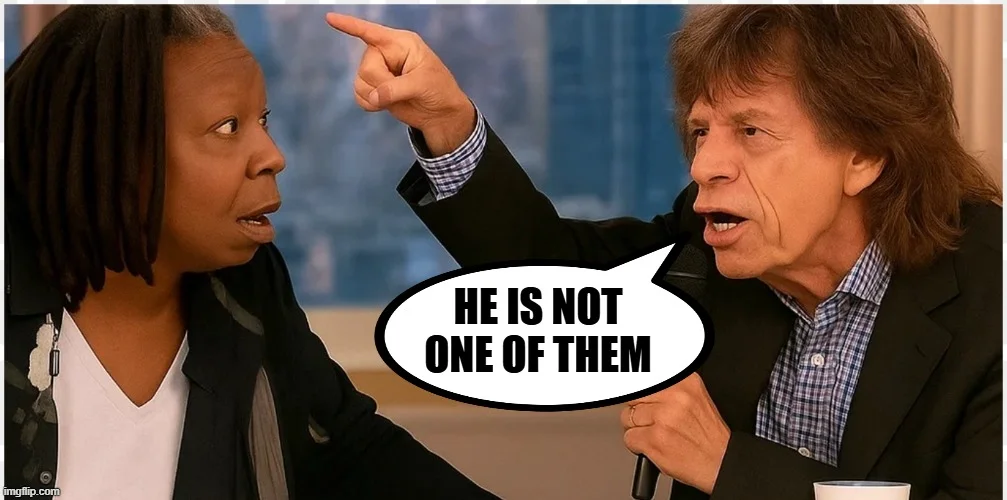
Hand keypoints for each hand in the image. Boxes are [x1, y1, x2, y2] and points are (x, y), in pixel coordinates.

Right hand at [325, 13, 476, 155]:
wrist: (439, 114)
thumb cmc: (438, 90)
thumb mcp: (423, 84)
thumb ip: (396, 88)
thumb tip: (374, 97)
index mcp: (401, 43)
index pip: (372, 32)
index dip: (350, 25)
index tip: (330, 18)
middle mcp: (386, 53)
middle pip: (366, 66)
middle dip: (381, 83)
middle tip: (402, 90)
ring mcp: (379, 71)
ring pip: (359, 81)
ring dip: (375, 96)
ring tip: (397, 97)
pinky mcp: (374, 88)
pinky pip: (358, 94)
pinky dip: (369, 103)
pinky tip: (384, 105)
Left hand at [621, 373, 730, 493]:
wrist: (720, 463)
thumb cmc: (707, 436)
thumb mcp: (695, 398)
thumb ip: (669, 389)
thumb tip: (640, 384)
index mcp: (685, 381)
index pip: (646, 378)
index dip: (641, 392)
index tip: (640, 396)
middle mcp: (675, 396)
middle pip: (634, 396)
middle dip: (639, 411)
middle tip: (654, 422)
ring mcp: (664, 417)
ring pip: (628, 417)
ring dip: (637, 429)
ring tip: (657, 435)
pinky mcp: (654, 439)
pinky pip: (629, 438)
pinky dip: (637, 446)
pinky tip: (655, 446)